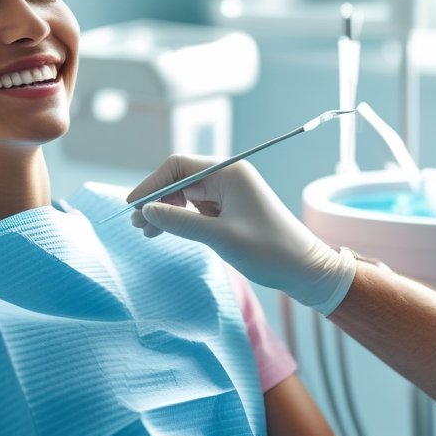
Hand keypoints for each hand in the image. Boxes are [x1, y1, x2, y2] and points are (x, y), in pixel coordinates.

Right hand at [127, 155, 356, 314]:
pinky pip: (196, 208)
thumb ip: (181, 222)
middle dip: (156, 200)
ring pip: (185, 194)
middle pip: (179, 179)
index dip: (151, 185)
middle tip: (136, 226)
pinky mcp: (229, 209)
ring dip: (165, 211)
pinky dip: (179, 218)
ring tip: (146, 233)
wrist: (304, 268)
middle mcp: (228, 176)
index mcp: (228, 172)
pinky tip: (164, 232)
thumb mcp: (220, 238)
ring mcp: (228, 192)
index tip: (132, 207)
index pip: (178, 166)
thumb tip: (146, 211)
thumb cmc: (269, 251)